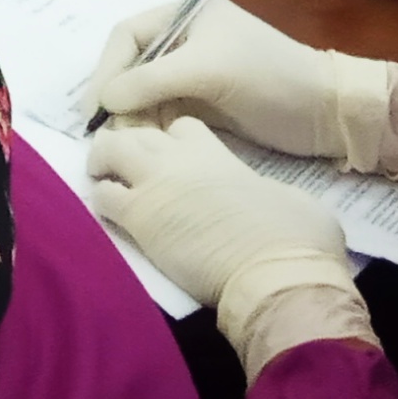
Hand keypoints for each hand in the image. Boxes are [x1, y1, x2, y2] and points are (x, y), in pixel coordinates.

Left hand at [85, 119, 374, 375]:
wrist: (277, 272)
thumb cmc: (296, 237)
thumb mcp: (287, 197)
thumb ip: (260, 187)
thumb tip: (262, 198)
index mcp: (216, 152)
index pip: (180, 125)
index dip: (169, 136)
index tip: (168, 152)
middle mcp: (180, 159)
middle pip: (136, 129)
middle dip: (125, 140)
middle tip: (121, 163)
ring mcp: (156, 183)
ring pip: (108, 150)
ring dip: (103, 162)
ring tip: (104, 179)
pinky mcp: (140, 217)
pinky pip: (103, 197)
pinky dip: (101, 200)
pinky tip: (108, 212)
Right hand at [89, 0, 397, 175]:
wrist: (323, 113)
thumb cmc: (269, 77)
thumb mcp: (206, 71)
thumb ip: (151, 81)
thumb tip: (105, 101)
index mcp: (186, 15)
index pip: (127, 36)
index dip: (107, 68)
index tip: (97, 105)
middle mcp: (184, 40)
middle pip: (131, 65)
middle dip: (116, 95)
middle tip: (103, 130)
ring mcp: (192, 72)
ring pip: (143, 92)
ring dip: (130, 115)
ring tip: (122, 142)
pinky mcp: (202, 102)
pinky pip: (161, 111)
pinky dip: (148, 127)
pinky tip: (144, 144)